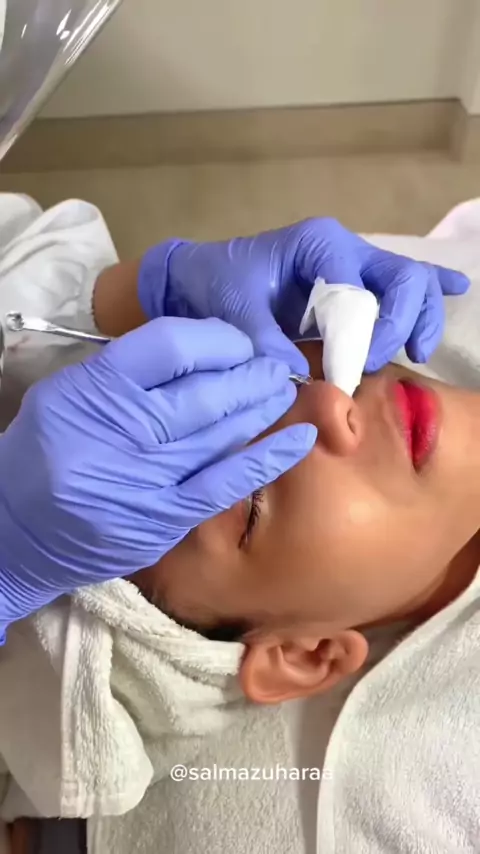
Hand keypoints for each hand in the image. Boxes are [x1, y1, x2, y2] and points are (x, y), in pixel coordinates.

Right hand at [0, 317, 315, 627]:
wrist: (16, 533)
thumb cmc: (43, 454)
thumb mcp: (69, 394)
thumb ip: (127, 371)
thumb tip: (201, 351)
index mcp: (94, 388)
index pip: (170, 345)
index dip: (217, 339)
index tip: (237, 342)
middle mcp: (120, 429)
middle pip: (204, 390)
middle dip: (250, 372)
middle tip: (275, 364)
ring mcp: (145, 477)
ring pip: (221, 431)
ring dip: (262, 406)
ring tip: (285, 388)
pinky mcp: (164, 517)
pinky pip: (226, 482)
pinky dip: (267, 458)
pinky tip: (300, 437)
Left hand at [138, 218, 468, 372]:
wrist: (204, 276)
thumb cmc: (217, 284)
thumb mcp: (231, 309)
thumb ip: (261, 338)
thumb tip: (295, 375)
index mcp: (317, 244)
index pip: (357, 289)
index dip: (358, 334)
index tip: (348, 373)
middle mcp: (344, 249)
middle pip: (401, 278)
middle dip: (398, 323)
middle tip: (379, 363)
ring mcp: (354, 264)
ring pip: (410, 282)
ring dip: (419, 317)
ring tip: (415, 351)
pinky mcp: (355, 282)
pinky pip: (403, 280)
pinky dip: (433, 286)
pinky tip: (460, 288)